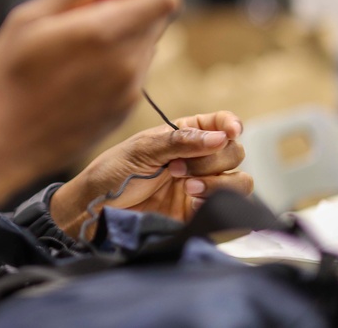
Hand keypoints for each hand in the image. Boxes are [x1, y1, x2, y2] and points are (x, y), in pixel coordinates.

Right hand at [0, 0, 181, 206]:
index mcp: (105, 33)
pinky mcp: (122, 111)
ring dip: (124, 33)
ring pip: (144, 46)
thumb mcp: (29, 19)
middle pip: (156, 19)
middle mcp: (126, 62)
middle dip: (134, 3)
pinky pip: (133, 73)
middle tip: (94, 3)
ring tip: (76, 42)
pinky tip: (76, 70)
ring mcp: (128, 91)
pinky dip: (117, 61)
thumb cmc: (6, 79)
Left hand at [48, 111, 252, 238]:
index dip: (231, 125)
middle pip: (234, 153)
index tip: (231, 131)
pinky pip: (230, 208)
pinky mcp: (200, 213)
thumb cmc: (113, 172)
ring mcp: (201, 187)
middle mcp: (198, 159)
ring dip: (218, 182)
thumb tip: (221, 137)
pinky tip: (193, 201)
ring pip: (239, 181)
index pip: (220, 124)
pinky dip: (220, 203)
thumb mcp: (143, 149)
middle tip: (177, 168)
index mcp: (184, 136)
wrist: (98, 209)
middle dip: (212, 159)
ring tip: (186, 188)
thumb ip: (181, 141)